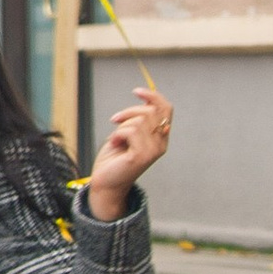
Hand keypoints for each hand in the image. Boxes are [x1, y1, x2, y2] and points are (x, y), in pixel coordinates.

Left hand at [86, 85, 171, 217]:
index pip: (166, 109)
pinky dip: (117, 134)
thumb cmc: (114, 158)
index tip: (136, 92)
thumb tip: (145, 97)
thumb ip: (139, 119)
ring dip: (121, 126)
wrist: (106, 181)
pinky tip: (114, 144)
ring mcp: (153, 151)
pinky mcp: (141, 156)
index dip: (153, 97)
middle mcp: (161, 144)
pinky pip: (130, 132)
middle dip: (129, 112)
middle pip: (150, 111)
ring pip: (139, 120)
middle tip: (115, 121)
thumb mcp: (128, 133)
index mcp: (160, 137)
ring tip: (116, 139)